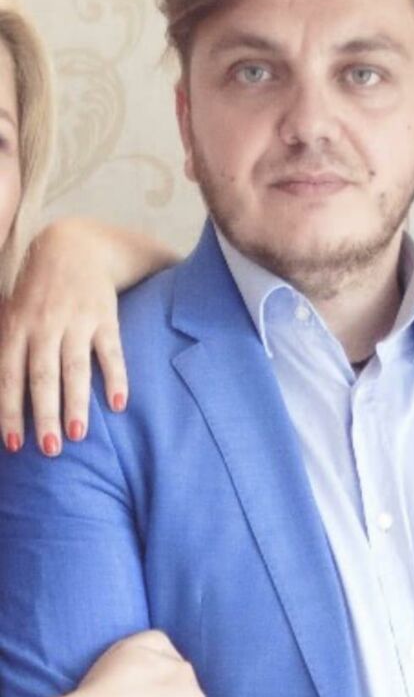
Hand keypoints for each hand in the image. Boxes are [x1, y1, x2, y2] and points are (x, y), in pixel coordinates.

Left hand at [0, 218, 128, 457]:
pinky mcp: (105, 317)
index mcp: (17, 327)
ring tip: (77, 435)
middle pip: (42, 376)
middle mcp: (44, 325)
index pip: (10, 376)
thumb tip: (0, 391)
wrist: (74, 246)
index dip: (10, 411)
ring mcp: (76, 321)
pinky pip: (111, 351)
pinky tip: (119, 403)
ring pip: (74, 367)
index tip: (13, 446)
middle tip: (49, 450)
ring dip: (76, 403)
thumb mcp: (13, 312)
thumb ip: (7, 347)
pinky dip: (116, 377)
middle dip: (44, 414)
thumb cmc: (39, 290)